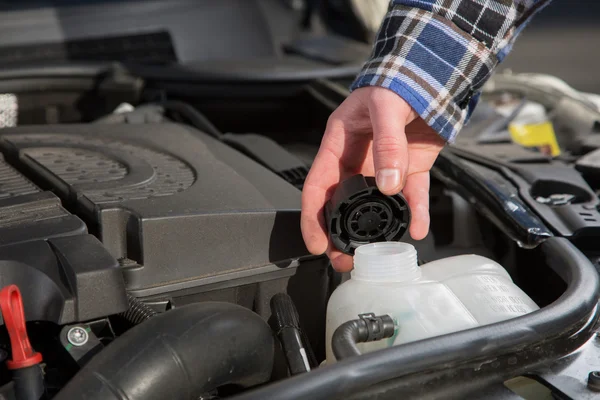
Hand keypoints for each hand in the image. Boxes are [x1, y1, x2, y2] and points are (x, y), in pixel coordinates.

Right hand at [301, 86, 445, 271]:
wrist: (433, 73)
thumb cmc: (398, 81)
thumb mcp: (386, 107)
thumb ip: (387, 145)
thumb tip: (387, 186)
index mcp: (338, 143)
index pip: (316, 185)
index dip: (312, 217)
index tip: (316, 243)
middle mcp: (358, 160)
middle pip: (341, 204)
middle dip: (340, 234)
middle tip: (344, 259)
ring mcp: (384, 167)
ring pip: (375, 206)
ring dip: (375, 231)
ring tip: (375, 253)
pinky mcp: (410, 169)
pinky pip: (411, 196)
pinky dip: (414, 213)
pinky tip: (416, 228)